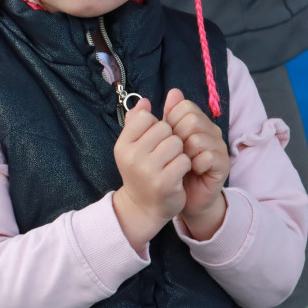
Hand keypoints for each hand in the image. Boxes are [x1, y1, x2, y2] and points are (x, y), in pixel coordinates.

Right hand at [113, 98, 191, 249]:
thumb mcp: (133, 146)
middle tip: (165, 154)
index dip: (155, 125)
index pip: (145, 117)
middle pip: (164, 128)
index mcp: (123, 144)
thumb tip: (145, 101)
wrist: (143, 207)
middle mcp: (131, 156)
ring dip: (179, 152)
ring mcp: (147, 170)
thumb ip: (137, 122)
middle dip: (170, 138)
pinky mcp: (164, 183)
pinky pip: (184, 160)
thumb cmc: (140, 171)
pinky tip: (177, 173)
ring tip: (171, 163)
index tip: (153, 140)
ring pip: (176, 143)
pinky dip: (185, 165)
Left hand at [163, 88, 229, 239]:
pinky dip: (196, 164)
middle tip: (174, 152)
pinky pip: (208, 156)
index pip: (184, 106)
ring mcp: (219, 147)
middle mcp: (210, 131)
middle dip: (177, 137)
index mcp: (197, 122)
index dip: (170, 120)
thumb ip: (164, 118)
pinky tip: (192, 170)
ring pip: (198, 137)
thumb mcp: (163, 142)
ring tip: (182, 162)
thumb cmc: (172, 168)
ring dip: (185, 152)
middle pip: (191, 120)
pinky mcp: (223, 164)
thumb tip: (173, 92)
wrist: (182, 197)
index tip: (166, 138)